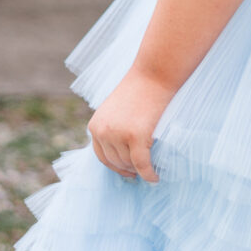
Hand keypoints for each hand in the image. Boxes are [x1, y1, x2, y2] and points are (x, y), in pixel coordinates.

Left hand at [86, 67, 177, 182]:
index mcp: (95, 125)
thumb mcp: (116, 110)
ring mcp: (118, 135)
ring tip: (151, 169)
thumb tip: (119, 155)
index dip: (115, 166)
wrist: (154, 73)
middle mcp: (103, 132)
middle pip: (116, 162)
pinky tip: (155, 177)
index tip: (127, 171)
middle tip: (143, 170)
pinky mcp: (136, 137)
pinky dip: (149, 174)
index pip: (101, 156)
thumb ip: (112, 129)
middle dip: (129, 168)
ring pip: (129, 164)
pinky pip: (142, 164)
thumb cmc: (140, 89)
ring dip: (140, 170)